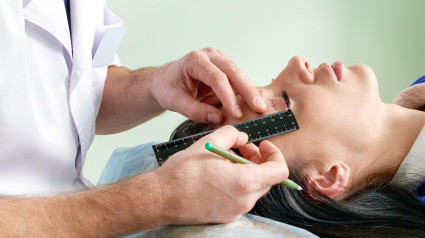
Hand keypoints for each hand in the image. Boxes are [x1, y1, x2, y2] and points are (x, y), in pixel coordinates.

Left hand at [150, 48, 266, 123]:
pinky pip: (238, 79)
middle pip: (233, 72)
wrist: (166, 81)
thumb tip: (217, 118)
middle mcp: (209, 55)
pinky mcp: (225, 67)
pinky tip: (251, 103)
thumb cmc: (168, 89)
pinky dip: (244, 91)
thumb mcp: (175, 102)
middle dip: (247, 91)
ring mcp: (219, 59)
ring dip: (249, 91)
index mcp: (195, 60)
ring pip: (239, 74)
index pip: (216, 77)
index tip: (236, 113)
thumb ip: (195, 111)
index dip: (228, 96)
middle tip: (259, 107)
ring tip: (259, 107)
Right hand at [152, 126, 287, 224]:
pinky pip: (241, 197)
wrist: (161, 198)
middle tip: (241, 149)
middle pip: (267, 179)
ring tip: (225, 160)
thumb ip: (233, 135)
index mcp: (245, 182)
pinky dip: (237, 184)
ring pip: (254, 188)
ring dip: (247, 171)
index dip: (275, 155)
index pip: (280, 171)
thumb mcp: (208, 142)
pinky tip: (218, 175)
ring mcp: (236, 212)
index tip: (263, 146)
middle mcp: (245, 201)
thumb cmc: (183, 172)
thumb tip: (244, 138)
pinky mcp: (226, 217)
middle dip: (258, 160)